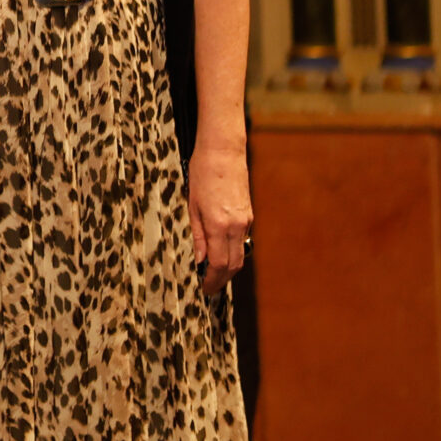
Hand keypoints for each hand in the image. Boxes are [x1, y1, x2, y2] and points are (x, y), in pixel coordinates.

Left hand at [187, 137, 251, 295]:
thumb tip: (199, 259)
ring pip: (240, 254)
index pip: (219, 264)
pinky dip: (233, 252)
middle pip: (234, 265)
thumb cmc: (203, 172)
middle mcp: (237, 226)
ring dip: (228, 268)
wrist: (224, 151)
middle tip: (209, 287)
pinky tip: (221, 252)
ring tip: (213, 274)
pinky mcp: (249, 215)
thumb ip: (197, 234)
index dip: (212, 281)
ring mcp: (246, 221)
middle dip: (221, 280)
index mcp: (219, 225)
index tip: (204, 289)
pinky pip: (242, 241)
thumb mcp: (192, 204)